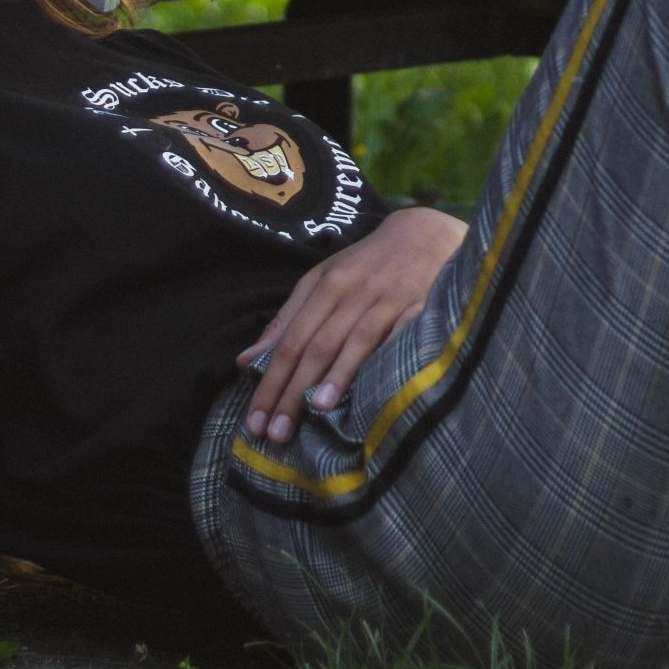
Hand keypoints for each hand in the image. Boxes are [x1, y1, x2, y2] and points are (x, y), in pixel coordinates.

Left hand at [237, 206, 467, 443]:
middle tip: (275, 434)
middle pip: (316, 346)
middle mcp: (352, 292)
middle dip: (293, 391)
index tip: (254, 421)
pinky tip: (373, 389)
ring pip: (354, 342)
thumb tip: (244, 361)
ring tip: (315, 413)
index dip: (270, 381)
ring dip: (333, 377)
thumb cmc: (365, 265)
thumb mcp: (321, 281)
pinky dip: (383, 361)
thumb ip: (286, 320)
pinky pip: (398, 338)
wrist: (424, 234)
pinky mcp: (420, 307)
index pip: (290, 341)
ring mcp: (386, 300)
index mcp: (325, 285)